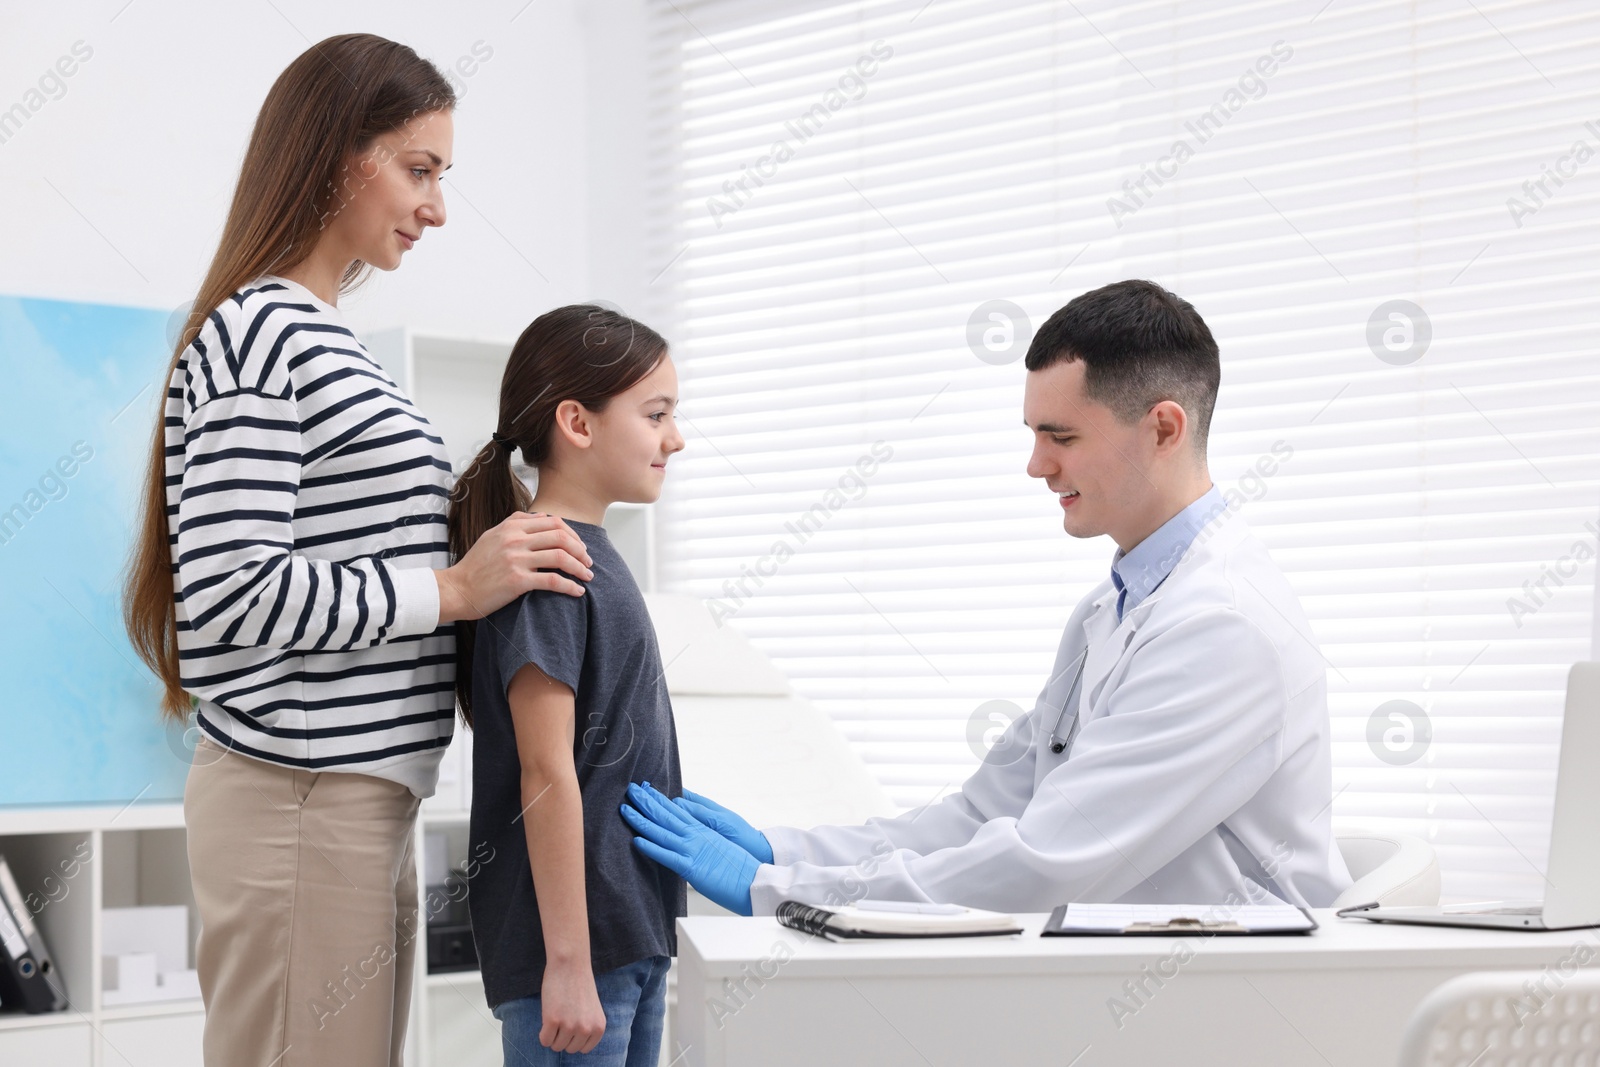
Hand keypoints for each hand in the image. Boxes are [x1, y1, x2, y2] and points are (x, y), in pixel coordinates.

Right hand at [438, 512, 593, 621]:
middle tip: (588, 561)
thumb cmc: (476, 566)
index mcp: (511, 526)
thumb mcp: (493, 536)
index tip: (580, 547)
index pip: (553, 522)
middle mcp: (515, 539)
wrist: (457, 589)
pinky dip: (570, 586)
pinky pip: (552, 580)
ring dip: (580, 567)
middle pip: (561, 537)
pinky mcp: (517, 581)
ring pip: (561, 557)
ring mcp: (516, 559)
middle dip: (581, 549)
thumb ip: (517, 524)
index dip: (573, 534)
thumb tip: (543, 516)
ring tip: (587, 576)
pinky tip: (578, 591)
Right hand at [538, 959, 605, 1053]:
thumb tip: (572, 1046)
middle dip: (563, 1037)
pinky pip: (544, 1041)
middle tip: (562, 1018)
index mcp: (598, 1027)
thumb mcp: (591, 1010)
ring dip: (553, 1035)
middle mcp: (586, 1029)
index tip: (572, 1025)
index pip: (583, 1049)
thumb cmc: (579, 984)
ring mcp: (569, 1026)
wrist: (570, 964)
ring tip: (557, 1015)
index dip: (574, 1039)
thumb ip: (586, 1028)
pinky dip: (543, 1034)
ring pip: (556, 1046)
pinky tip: (547, 1018)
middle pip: (569, 1049)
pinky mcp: (552, 1020)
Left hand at [622, 782, 759, 915]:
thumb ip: (703, 837)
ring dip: (642, 819)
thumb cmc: (739, 867)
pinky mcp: (691, 867)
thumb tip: (690, 832)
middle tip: (632, 789)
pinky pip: (667, 855)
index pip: (677, 809)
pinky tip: (636, 840)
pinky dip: (651, 847)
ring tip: (625, 808)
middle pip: (667, 814)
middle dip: (647, 801)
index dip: (660, 799)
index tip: (647, 789)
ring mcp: (693, 849)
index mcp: (703, 829)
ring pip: (662, 830)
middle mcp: (696, 835)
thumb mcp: (720, 845)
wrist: (754, 881)